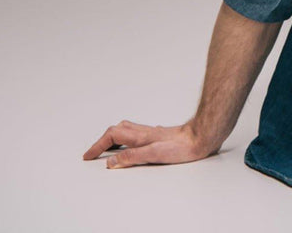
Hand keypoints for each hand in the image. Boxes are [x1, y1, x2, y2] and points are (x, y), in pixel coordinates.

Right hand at [82, 120, 214, 168]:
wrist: (203, 137)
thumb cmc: (183, 146)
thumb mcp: (153, 154)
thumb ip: (131, 157)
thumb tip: (111, 162)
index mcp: (140, 136)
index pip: (111, 136)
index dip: (97, 146)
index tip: (88, 156)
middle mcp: (145, 132)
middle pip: (118, 130)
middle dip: (104, 140)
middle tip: (95, 152)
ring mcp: (154, 133)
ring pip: (129, 130)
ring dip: (116, 137)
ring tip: (110, 147)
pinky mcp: (162, 136)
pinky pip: (140, 133)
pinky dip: (131, 138)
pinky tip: (137, 143)